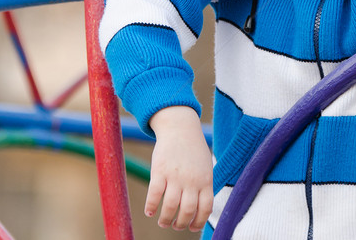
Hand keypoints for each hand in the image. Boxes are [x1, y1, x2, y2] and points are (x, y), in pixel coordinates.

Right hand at [146, 106, 213, 231]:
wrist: (180, 127)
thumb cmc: (193, 150)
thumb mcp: (205, 167)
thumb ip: (203, 185)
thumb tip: (200, 209)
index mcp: (205, 180)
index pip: (206, 208)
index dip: (199, 222)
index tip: (192, 227)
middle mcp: (192, 180)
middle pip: (188, 211)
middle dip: (181, 224)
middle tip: (175, 226)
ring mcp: (176, 176)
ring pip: (171, 206)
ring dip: (166, 219)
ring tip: (163, 222)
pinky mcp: (160, 171)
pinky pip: (155, 194)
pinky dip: (151, 206)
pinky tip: (150, 212)